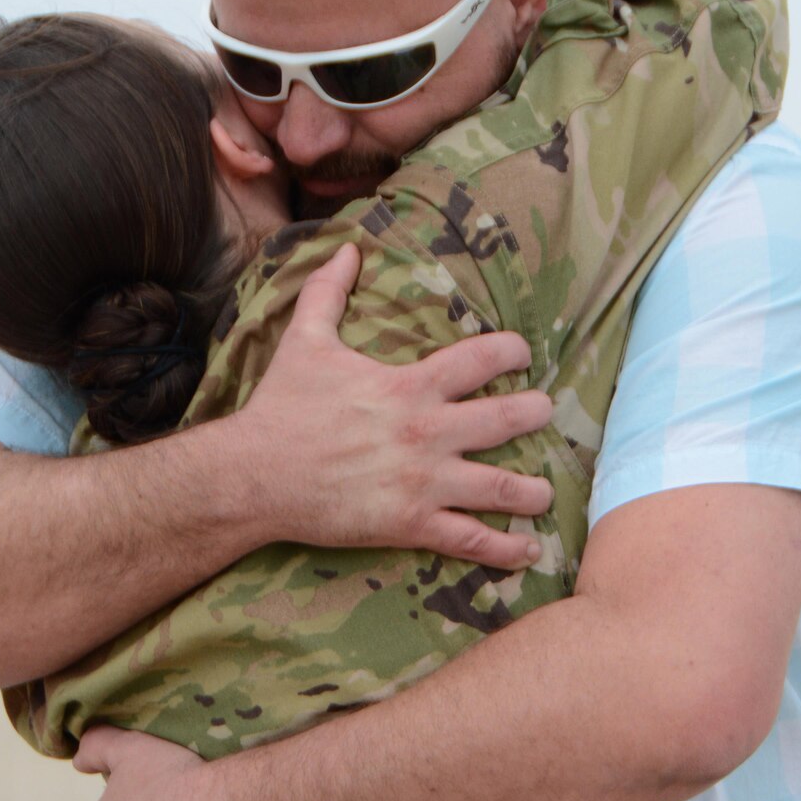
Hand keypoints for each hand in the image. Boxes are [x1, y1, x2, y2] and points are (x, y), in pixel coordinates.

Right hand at [247, 244, 553, 570]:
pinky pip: (469, 539)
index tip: (524, 354)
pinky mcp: (410, 523)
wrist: (253, 475)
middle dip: (535, 414)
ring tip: (548, 492)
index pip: (479, 359)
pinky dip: (504, 548)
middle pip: (504, 420)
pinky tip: (529, 551)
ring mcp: (422, 482)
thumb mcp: (304, 341)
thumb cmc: (280, 408)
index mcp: (408, 386)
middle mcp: (425, 432)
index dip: (511, 352)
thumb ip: (328, 293)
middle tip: (546, 413)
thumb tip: (346, 249)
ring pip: (499, 488)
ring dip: (533, 491)